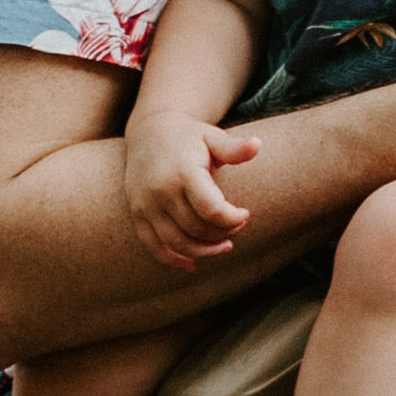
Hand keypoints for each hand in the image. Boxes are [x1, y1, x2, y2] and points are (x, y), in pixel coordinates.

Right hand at [121, 111, 256, 270]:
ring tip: (225, 246)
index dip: (232, 219)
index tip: (245, 214)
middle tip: (238, 226)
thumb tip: (258, 145)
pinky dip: (172, 259)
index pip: (211, 209)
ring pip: (176, 242)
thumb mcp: (212, 136)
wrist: (149, 131)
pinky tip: (191, 265)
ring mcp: (146, 204)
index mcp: (183, 172)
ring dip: (204, 251)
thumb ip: (234, 147)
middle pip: (196, 228)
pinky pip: (152, 245)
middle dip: (223, 233)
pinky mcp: (137, 213)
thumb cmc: (189, 136)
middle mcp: (161, 191)